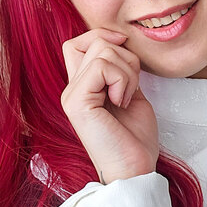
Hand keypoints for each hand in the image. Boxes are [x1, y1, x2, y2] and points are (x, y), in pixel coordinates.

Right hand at [60, 29, 159, 184]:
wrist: (134, 170)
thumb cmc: (135, 139)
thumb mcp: (130, 93)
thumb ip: (120, 70)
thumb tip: (120, 42)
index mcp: (82, 88)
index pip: (78, 43)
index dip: (101, 36)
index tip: (124, 47)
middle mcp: (71, 90)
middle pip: (93, 41)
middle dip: (125, 57)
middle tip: (130, 88)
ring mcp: (71, 96)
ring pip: (102, 51)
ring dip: (126, 72)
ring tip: (125, 99)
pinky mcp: (77, 102)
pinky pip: (101, 66)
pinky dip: (121, 80)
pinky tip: (121, 102)